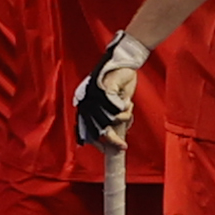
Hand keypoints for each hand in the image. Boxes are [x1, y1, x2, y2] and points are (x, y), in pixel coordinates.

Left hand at [74, 31, 149, 149]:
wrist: (124, 63)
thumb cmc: (119, 83)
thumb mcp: (113, 103)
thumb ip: (112, 117)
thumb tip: (117, 135)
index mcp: (86, 106)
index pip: (86, 129)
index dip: (95, 142)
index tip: (106, 150)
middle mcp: (87, 102)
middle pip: (97, 129)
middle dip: (111, 140)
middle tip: (122, 145)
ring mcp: (95, 97)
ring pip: (109, 121)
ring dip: (123, 119)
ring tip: (128, 111)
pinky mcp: (105, 90)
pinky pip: (117, 110)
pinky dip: (125, 110)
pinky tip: (128, 104)